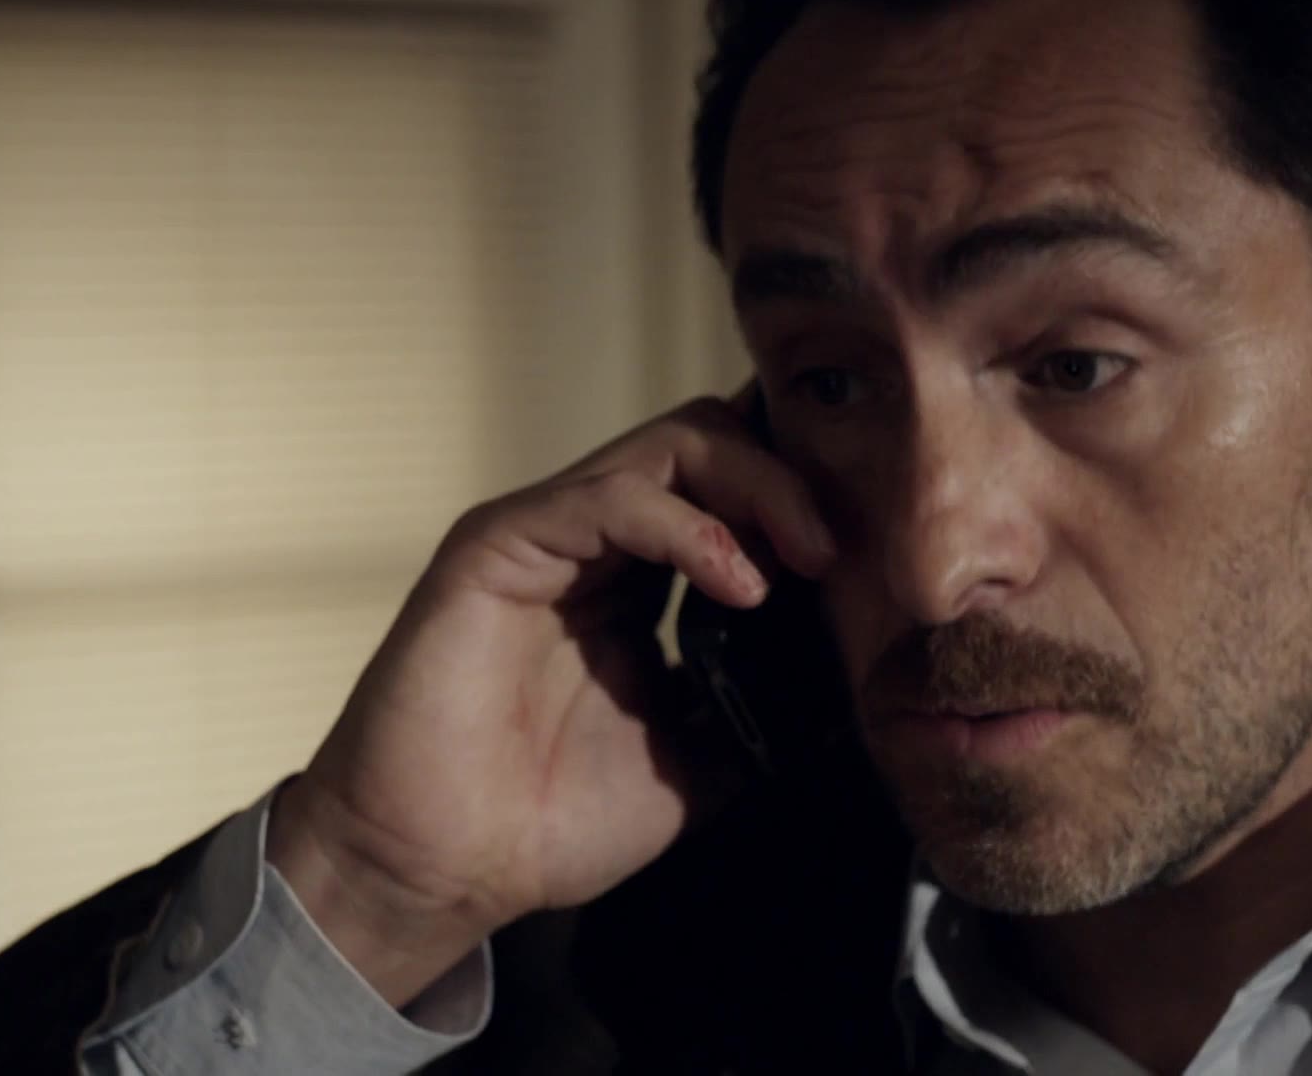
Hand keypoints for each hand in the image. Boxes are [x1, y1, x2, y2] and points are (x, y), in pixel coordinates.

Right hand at [265, 395, 835, 1005]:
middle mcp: (592, 539)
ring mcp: (546, 532)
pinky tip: (741, 584)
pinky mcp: (500, 542)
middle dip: (796, 480)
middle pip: (714, 443)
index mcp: (635, 581)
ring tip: (813, 558)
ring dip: (762, 487)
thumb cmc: (546, 821)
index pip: (732, 491)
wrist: (439, 869)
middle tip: (845, 552)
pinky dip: (692, 528)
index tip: (873, 552)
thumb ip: (761, 706)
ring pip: (673, 444)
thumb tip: (853, 676)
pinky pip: (611, 495)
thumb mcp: (696, 762)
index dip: (804, 500)